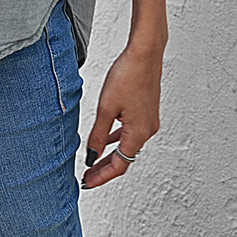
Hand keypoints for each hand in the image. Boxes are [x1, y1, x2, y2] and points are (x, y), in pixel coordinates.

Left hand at [80, 44, 162, 189]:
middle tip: (87, 177)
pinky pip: (131, 132)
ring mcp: (149, 120)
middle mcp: (147, 130)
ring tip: (94, 160)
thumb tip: (91, 156)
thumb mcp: (106, 108)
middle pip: (124, 158)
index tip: (87, 183)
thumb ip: (98, 135)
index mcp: (138, 133)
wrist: (145, 53)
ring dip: (111, 154)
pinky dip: (118, 139)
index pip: (119, 165)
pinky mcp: (147, 110)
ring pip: (128, 145)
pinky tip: (108, 136)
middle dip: (104, 168)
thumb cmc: (128, 75)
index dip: (102, 176)